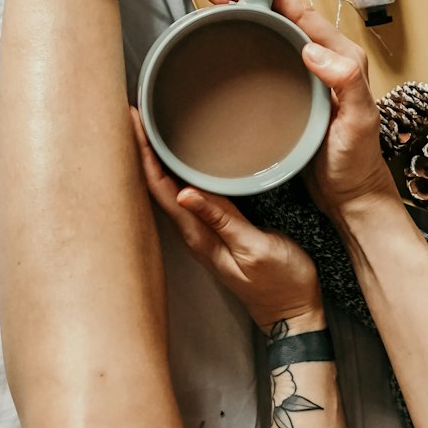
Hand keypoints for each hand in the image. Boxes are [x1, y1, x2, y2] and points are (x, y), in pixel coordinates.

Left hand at [131, 109, 323, 334]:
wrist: (294, 312)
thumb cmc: (281, 281)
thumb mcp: (256, 248)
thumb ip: (223, 220)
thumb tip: (185, 193)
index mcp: (198, 236)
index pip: (161, 189)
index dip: (145, 155)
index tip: (134, 123)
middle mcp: (193, 235)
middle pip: (157, 188)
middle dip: (142, 152)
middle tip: (132, 116)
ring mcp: (203, 235)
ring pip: (169, 192)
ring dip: (156, 162)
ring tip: (146, 131)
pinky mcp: (216, 233)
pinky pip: (186, 198)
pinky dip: (175, 174)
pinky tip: (178, 163)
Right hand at [205, 0, 400, 222]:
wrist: (351, 197)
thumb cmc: (357, 161)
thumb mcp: (358, 121)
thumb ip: (345, 82)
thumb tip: (311, 49)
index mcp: (341, 58)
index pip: (302, 14)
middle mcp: (324, 62)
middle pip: (283, 18)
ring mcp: (306, 78)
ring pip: (272, 36)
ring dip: (244, 16)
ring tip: (212, 5)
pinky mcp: (291, 96)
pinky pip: (267, 60)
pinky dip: (246, 44)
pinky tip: (225, 44)